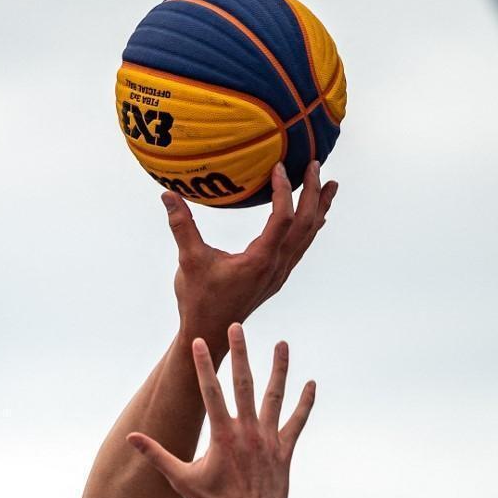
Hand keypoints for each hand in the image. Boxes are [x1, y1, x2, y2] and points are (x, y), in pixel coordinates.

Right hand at [126, 323, 316, 497]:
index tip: (199, 341)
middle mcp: (247, 431)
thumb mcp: (181, 480)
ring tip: (282, 344)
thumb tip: (132, 438)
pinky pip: (297, 421)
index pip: (209, 391)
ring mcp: (269, 439)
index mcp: (222, 434)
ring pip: (274, 396)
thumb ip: (157, 455)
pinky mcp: (285, 450)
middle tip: (238, 327)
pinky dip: (304, 403)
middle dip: (240, 353)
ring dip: (278, 369)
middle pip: (244, 383)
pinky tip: (311, 383)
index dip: (203, 364)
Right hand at [163, 162, 337, 340]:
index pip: (283, 218)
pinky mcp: (276, 277)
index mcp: (260, 260)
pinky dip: (310, 228)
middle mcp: (276, 266)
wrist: (210, 332)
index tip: (279, 168)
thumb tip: (167, 194)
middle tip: (316, 165)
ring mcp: (279, 273)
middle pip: (306, 224)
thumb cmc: (199, 298)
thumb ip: (181, 225)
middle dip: (314, 193)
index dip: (284, 190)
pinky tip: (314, 219)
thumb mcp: (188, 260)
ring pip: (308, 236)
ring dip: (319, 209)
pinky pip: (301, 247)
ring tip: (330, 186)